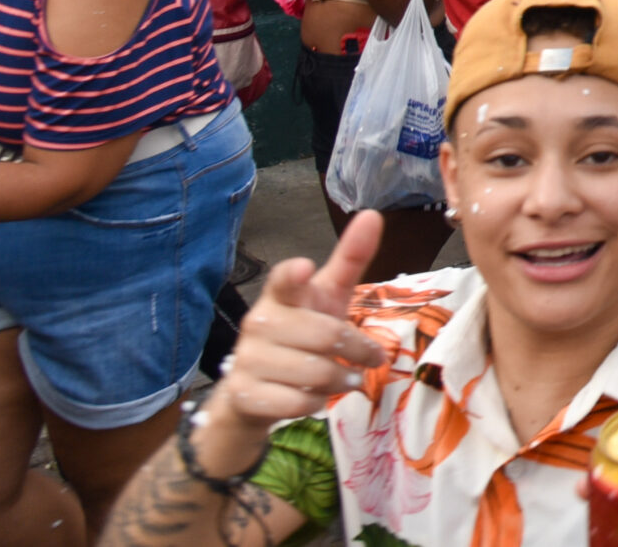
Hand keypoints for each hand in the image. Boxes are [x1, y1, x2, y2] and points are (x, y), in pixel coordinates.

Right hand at [205, 211, 386, 463]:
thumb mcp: (328, 296)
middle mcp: (259, 323)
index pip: (283, 279)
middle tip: (372, 359)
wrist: (255, 389)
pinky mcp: (244, 394)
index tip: (305, 267)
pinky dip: (316, 402)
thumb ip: (350, 259)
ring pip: (314, 373)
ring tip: (347, 379)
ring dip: (340, 380)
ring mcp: (248, 359)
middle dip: (357, 351)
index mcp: (281, 295)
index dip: (293, 274)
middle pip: (325, 336)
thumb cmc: (302, 331)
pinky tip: (316, 397)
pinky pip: (296, 403)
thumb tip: (372, 214)